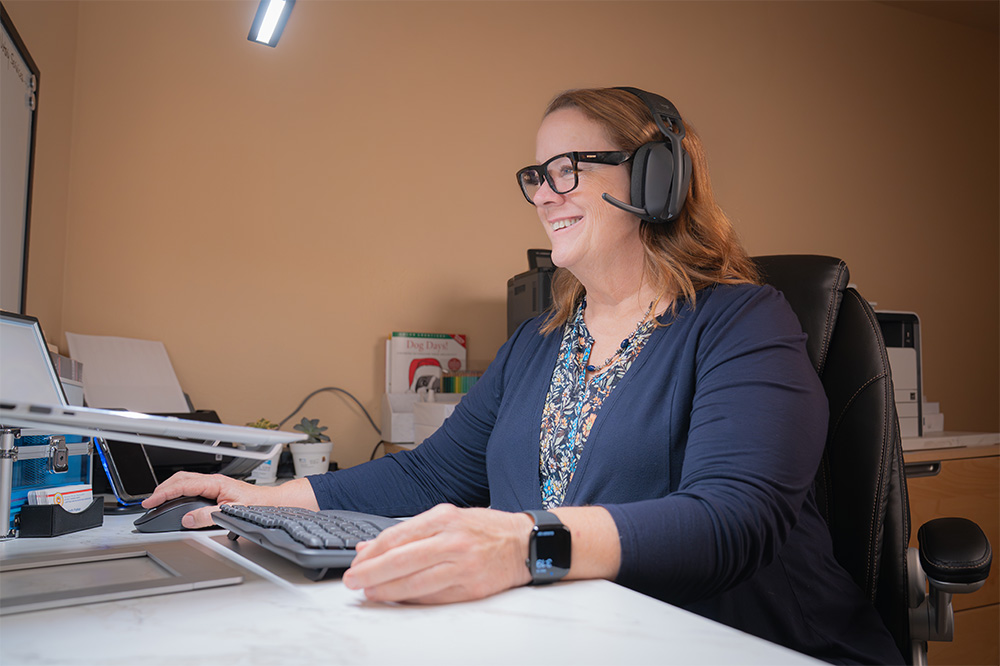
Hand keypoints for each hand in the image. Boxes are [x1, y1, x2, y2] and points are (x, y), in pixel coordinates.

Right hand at [141, 472, 274, 528]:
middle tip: (149, 503)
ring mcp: (213, 484)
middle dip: (162, 489)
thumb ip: (209, 516)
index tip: (151, 502)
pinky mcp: (215, 489)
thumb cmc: (256, 505)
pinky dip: (178, 492)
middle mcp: (213, 481)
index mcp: (215, 483)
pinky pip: (191, 486)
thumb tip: (188, 519)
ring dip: (169, 489)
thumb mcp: (232, 512)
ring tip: (157, 501)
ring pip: (185, 481)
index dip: (164, 494)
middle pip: (180, 479)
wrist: (270, 502)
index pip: (183, 485)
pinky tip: (174, 500)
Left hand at [342, 504, 533, 603]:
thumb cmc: (484, 529)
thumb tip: (370, 547)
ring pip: (415, 583)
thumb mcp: (447, 518)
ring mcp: (463, 565)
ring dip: (387, 590)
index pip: (398, 536)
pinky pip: (433, 597)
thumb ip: (409, 532)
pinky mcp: (471, 588)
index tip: (356, 562)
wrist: (525, 543)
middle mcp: (453, 540)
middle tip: (353, 580)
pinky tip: (397, 598)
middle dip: (372, 573)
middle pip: (402, 560)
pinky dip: (411, 599)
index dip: (373, 552)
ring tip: (370, 592)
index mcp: (444, 517)